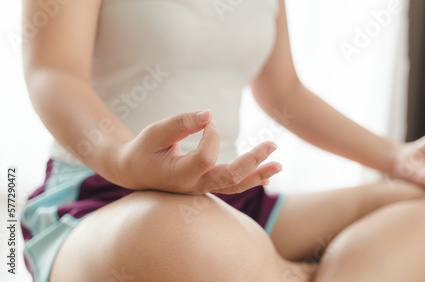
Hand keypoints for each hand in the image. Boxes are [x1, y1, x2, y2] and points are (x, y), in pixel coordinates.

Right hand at [114, 110, 281, 193]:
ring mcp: (202, 188)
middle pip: (229, 178)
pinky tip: (268, 175)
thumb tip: (210, 114)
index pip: (205, 158)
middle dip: (253, 161)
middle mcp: (193, 186)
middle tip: (272, 144)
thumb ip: (181, 123)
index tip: (208, 121)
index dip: (211, 136)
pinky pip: (232, 185)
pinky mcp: (207, 184)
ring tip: (279, 165)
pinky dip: (251, 179)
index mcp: (178, 175)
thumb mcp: (155, 132)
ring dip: (258, 174)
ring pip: (235, 186)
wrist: (135, 171)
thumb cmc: (144, 149)